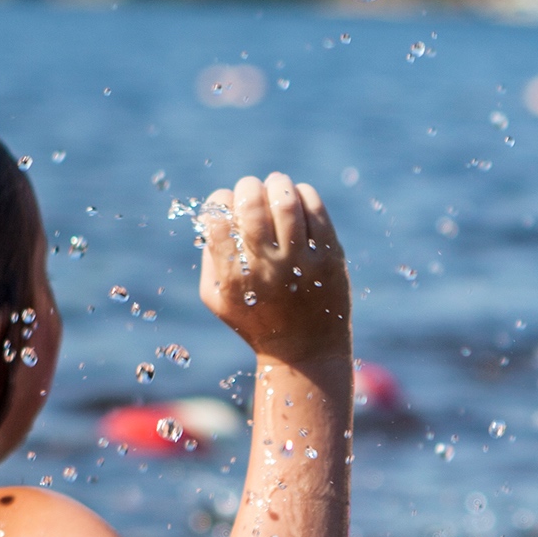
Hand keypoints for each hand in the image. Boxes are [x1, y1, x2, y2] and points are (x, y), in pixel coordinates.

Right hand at [197, 173, 349, 361]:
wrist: (305, 352)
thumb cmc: (254, 319)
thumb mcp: (216, 297)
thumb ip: (208, 255)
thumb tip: (214, 211)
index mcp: (234, 280)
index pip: (218, 219)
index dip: (219, 201)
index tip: (226, 204)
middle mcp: (267, 270)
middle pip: (251, 204)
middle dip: (247, 187)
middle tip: (251, 190)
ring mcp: (301, 263)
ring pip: (286, 200)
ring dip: (277, 183)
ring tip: (276, 186)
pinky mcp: (329, 258)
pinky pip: (316, 209)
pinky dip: (303, 194)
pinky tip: (298, 200)